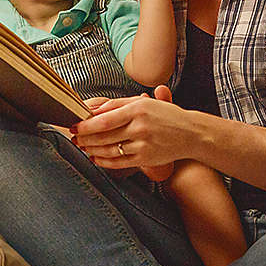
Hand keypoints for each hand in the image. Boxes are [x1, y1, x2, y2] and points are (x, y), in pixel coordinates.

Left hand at [71, 85, 195, 169]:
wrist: (191, 133)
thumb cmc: (167, 115)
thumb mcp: (145, 103)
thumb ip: (119, 105)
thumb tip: (93, 111)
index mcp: (138, 109)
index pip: (104, 119)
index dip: (86, 125)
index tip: (74, 126)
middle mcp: (140, 127)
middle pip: (104, 136)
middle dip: (85, 138)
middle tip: (74, 138)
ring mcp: (143, 144)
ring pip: (109, 150)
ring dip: (92, 150)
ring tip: (83, 147)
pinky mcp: (145, 158)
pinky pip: (119, 162)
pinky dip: (104, 162)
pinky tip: (96, 158)